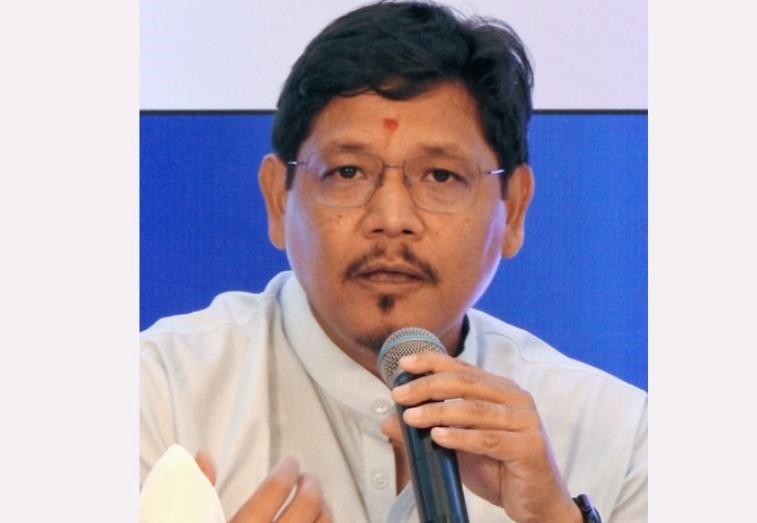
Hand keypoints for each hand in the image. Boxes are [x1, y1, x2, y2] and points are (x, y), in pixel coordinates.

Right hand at [195, 452, 331, 522]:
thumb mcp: (195, 520)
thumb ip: (201, 491)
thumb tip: (203, 457)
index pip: (276, 489)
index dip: (287, 469)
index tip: (290, 464)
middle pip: (308, 504)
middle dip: (311, 484)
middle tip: (306, 478)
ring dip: (323, 508)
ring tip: (317, 500)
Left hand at [380, 351, 580, 522]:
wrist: (535, 502)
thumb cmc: (497, 469)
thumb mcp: (456, 446)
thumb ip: (428, 429)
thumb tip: (387, 421)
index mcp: (499, 389)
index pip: (462, 368)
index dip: (432, 362)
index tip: (403, 364)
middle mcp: (515, 398)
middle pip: (466, 383)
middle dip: (428, 386)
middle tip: (400, 395)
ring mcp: (525, 421)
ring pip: (474, 410)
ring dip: (438, 412)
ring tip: (411, 417)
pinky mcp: (529, 447)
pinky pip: (488, 439)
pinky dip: (460, 437)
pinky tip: (438, 437)